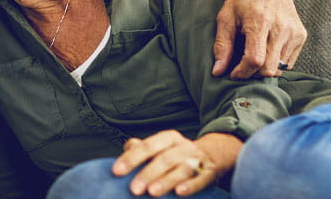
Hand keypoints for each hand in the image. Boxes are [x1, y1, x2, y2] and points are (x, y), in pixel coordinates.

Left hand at [112, 131, 234, 196]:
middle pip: (164, 158)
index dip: (131, 158)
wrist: (214, 154)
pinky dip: (190, 186)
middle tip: (134, 189)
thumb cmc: (177, 153)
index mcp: (168, 138)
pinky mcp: (209, 172)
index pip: (147, 146)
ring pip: (181, 169)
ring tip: (152, 192)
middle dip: (147, 173)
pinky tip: (179, 192)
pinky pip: (200, 179)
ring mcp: (197, 159)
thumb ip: (141, 148)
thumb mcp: (161, 147)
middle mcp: (183, 146)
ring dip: (166, 181)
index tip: (116, 171)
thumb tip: (125, 149)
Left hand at [212, 0, 306, 78]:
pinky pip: (289, 62)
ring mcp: (294, 31)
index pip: (255, 60)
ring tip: (253, 56)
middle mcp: (281, 27)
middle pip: (269, 68)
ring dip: (264, 69)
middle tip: (241, 66)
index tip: (233, 73)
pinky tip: (266, 50)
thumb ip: (222, 46)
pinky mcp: (301, 34)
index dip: (242, 72)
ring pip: (280, 68)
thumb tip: (218, 72)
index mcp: (260, 21)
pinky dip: (276, 63)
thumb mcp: (225, 18)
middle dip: (252, 73)